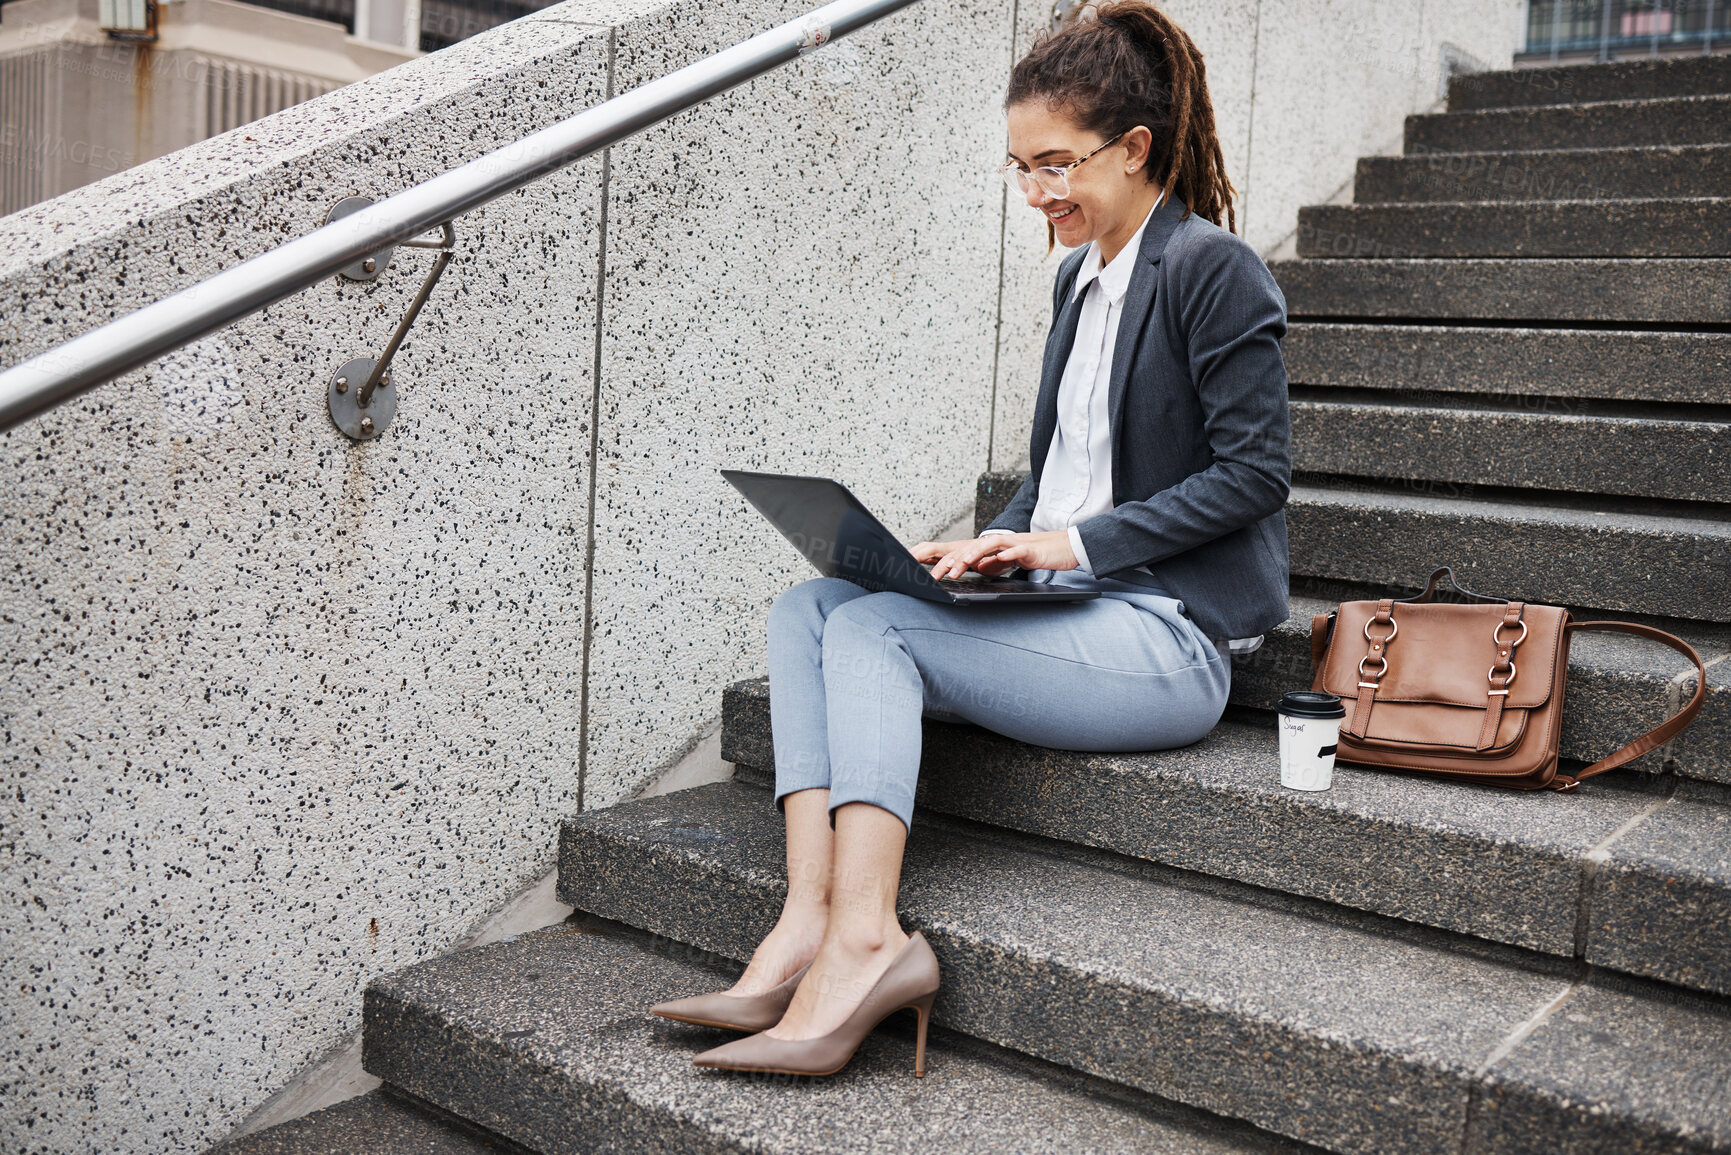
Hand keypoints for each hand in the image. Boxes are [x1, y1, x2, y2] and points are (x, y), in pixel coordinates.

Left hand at [908, 531, 1077, 579]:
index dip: (946, 563)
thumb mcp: (1007, 562)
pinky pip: (1015, 550)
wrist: (1062, 548)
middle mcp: (998, 544)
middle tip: (935, 575)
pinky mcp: (1028, 549)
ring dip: (972, 556)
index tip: (930, 575)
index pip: (964, 554)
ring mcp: (1013, 544)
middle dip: (951, 562)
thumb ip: (992, 563)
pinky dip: (1006, 555)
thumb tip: (976, 567)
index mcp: (991, 548)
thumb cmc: (1034, 555)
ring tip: (960, 566)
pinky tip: (996, 560)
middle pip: (970, 549)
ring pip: (988, 546)